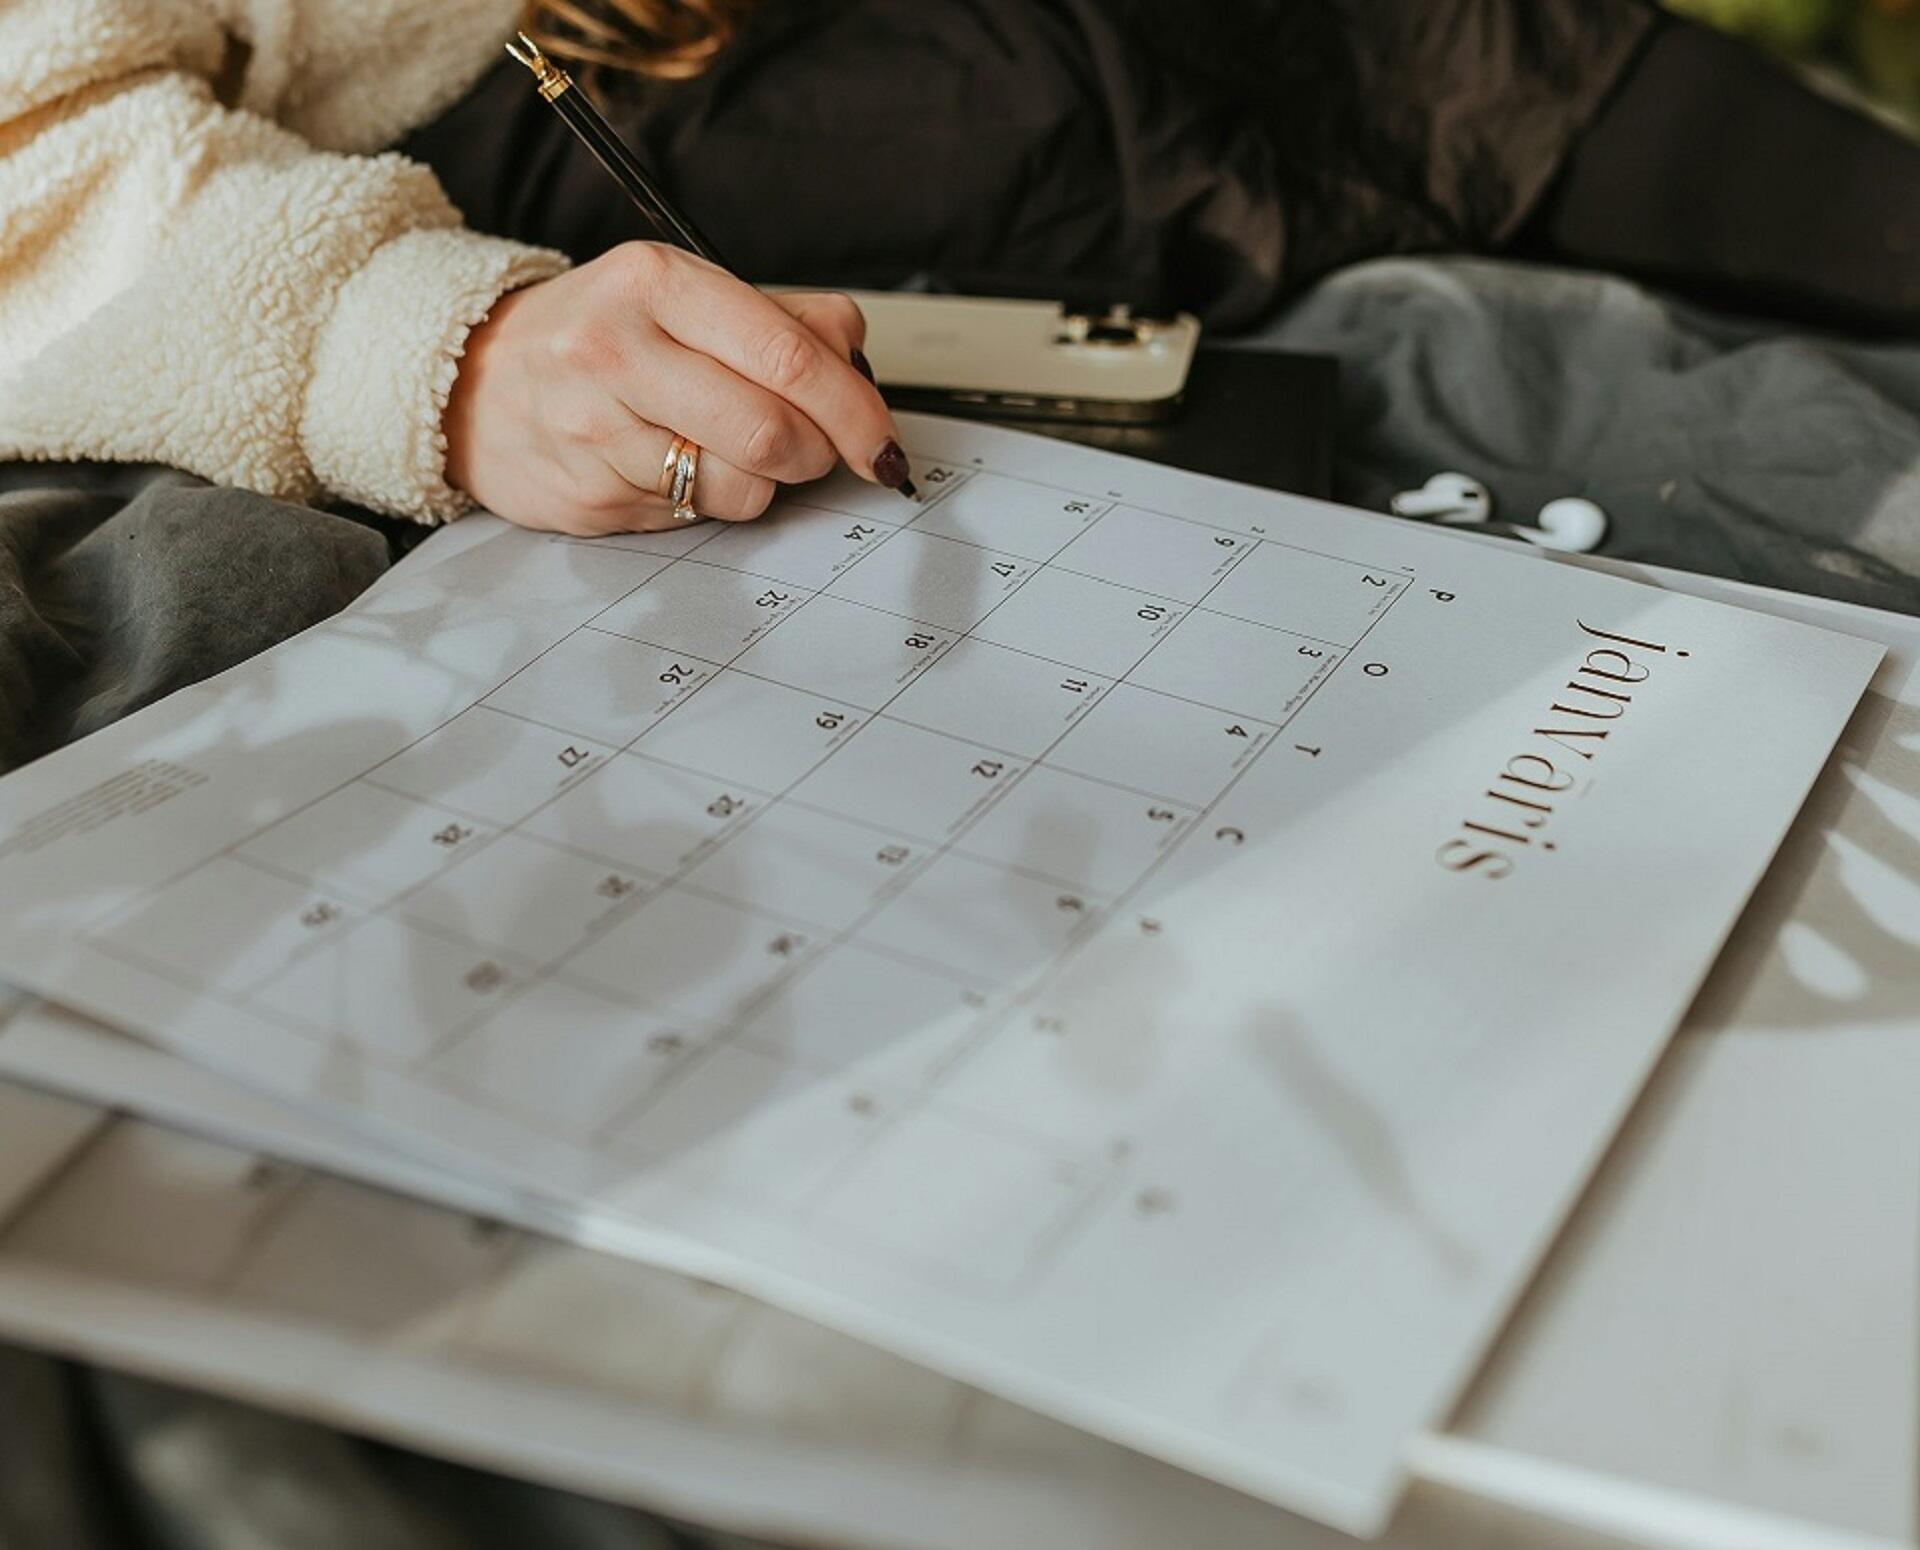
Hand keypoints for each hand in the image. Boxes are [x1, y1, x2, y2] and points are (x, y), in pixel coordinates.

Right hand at [441, 242, 909, 533]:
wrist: (469, 380)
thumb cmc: (598, 337)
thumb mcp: (683, 296)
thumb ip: (782, 321)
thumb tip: (857, 362)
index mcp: (657, 283)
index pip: (789, 355)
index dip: (855, 411)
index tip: (883, 444)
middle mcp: (617, 348)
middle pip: (772, 433)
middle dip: (816, 455)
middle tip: (812, 451)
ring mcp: (593, 428)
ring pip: (737, 489)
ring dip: (756, 483)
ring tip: (719, 449)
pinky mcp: (584, 494)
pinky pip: (687, 520)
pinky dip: (698, 502)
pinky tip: (664, 467)